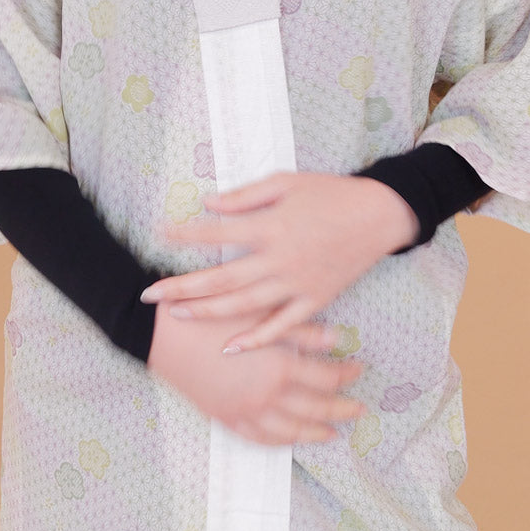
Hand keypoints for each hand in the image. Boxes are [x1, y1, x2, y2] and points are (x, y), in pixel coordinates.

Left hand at [141, 172, 417, 353]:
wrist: (379, 216)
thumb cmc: (331, 193)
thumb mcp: (287, 182)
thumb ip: (246, 196)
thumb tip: (208, 203)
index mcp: (271, 226)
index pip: (217, 233)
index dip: (185, 234)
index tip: (159, 234)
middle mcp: (280, 259)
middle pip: (222, 278)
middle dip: (183, 286)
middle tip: (150, 294)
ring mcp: (297, 284)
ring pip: (245, 305)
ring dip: (208, 312)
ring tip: (178, 315)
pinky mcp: (315, 300)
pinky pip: (282, 326)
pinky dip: (256, 339)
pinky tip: (230, 348)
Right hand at [146, 303, 365, 444]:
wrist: (160, 335)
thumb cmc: (209, 314)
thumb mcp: (258, 312)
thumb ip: (299, 328)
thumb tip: (337, 337)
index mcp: (278, 366)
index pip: (324, 376)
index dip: (345, 374)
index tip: (359, 369)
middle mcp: (266, 396)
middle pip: (314, 409)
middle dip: (340, 409)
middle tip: (359, 408)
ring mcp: (244, 411)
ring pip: (289, 431)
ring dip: (314, 432)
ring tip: (331, 433)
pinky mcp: (224, 417)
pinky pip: (258, 438)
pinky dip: (278, 442)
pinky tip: (287, 440)